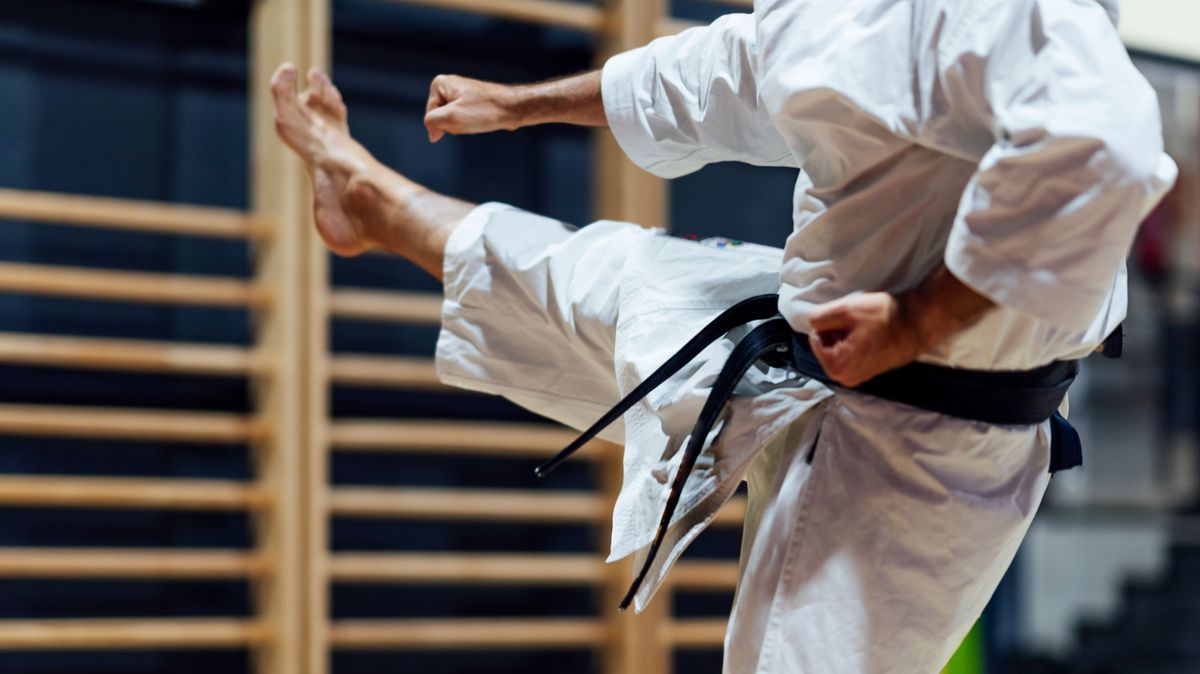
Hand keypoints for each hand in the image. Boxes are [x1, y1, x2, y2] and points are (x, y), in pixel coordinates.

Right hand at [424, 75, 518, 142]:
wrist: (512, 108)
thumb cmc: (485, 110)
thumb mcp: (452, 118)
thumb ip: (432, 123)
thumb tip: (433, 134)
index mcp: (439, 84)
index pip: (430, 116)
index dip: (445, 123)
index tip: (463, 116)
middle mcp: (448, 86)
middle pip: (440, 118)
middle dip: (453, 124)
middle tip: (470, 119)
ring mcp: (459, 94)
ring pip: (451, 121)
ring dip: (462, 126)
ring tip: (476, 119)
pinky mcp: (470, 102)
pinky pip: (462, 120)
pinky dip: (470, 125)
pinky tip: (481, 120)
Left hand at [807, 292, 924, 387]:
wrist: (918, 323)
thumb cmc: (885, 317)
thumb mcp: (845, 309)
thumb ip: (818, 317)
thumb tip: (812, 325)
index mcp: (836, 366)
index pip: (815, 336)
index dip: (831, 324)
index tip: (851, 322)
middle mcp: (845, 378)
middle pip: (826, 344)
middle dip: (838, 331)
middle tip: (860, 325)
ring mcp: (857, 377)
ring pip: (838, 347)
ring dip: (847, 335)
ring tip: (868, 329)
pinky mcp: (867, 372)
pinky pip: (851, 353)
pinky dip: (857, 341)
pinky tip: (873, 335)